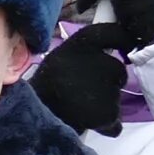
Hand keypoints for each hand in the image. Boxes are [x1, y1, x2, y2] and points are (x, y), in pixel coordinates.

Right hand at [32, 20, 131, 135]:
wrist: (28, 118)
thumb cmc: (44, 88)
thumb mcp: (57, 59)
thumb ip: (84, 51)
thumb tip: (113, 47)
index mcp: (78, 46)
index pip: (110, 33)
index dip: (122, 39)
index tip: (126, 47)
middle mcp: (94, 63)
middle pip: (117, 69)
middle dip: (109, 80)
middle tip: (86, 89)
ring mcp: (104, 90)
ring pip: (115, 95)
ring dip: (104, 101)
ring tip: (79, 106)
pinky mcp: (107, 113)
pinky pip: (114, 118)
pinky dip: (105, 122)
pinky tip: (85, 120)